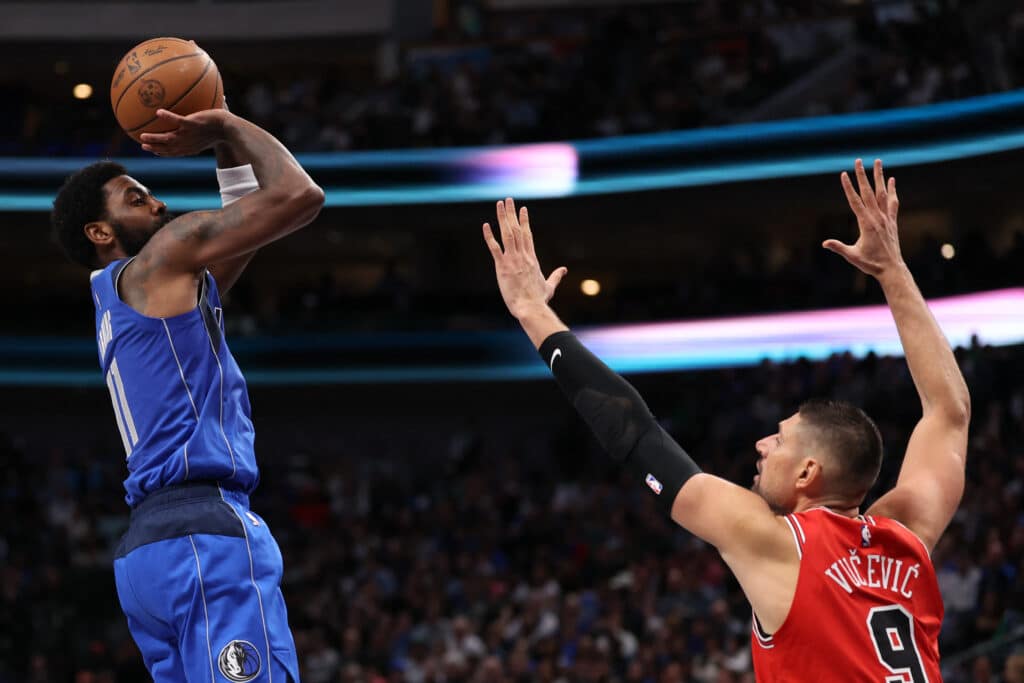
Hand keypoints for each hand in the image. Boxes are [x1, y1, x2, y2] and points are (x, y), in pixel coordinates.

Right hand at [139, 108, 229, 156]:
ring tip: (142, 136)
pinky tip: (159, 112)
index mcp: (191, 147)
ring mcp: (189, 134)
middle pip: (168, 149)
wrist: (231, 128)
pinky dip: (168, 117)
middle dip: (154, 149)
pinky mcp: (193, 124)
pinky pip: (177, 120)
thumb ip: (203, 126)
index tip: (153, 151)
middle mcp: (188, 144)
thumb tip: (205, 111)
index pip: (175, 153)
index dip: (163, 153)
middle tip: (143, 146)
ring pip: (168, 139)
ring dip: (154, 139)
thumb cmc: (223, 129)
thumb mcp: (210, 132)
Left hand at [483, 197, 567, 320]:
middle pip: (517, 229)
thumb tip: (564, 270)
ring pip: (508, 234)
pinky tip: (485, 225)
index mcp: (532, 259)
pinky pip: (495, 248)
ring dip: (503, 218)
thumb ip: (556, 276)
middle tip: (508, 200)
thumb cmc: (539, 300)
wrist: (531, 308)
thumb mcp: (549, 286)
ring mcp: (513, 260)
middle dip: (512, 213)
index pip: (527, 235)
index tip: (522, 209)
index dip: (524, 221)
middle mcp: (523, 256)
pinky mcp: (503, 267)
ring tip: (500, 204)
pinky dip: (489, 236)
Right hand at [825, 158, 904, 277]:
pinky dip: (892, 191)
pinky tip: (891, 181)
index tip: (844, 174)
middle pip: (868, 192)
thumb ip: (838, 247)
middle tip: (858, 161)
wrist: (891, 269)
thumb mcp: (852, 256)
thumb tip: (824, 243)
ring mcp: (886, 218)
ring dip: (879, 177)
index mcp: (866, 224)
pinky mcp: (892, 221)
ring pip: (882, 193)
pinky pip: (892, 203)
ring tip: (877, 162)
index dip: (848, 187)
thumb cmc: (870, 264)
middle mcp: (877, 218)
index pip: (855, 201)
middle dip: (862, 176)